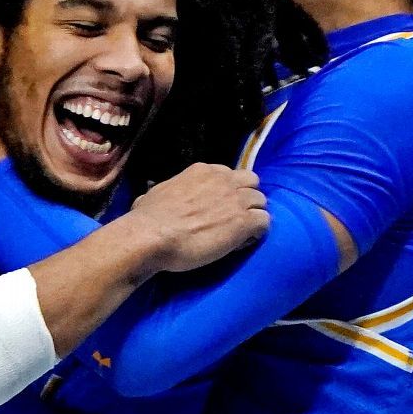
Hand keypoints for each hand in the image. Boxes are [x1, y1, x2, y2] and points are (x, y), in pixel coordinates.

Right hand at [125, 164, 268, 272]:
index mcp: (203, 171)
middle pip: (252, 183)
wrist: (153, 236)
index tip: (221, 206)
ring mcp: (235, 200)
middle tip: (236, 218)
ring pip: (261, 202)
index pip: (229, 175)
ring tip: (242, 233)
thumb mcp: (154, 195)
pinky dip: (257, 232)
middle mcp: (223, 180)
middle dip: (247, 199)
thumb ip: (163, 193)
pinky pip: (264, 222)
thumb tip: (147, 200)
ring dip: (254, 216)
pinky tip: (244, 242)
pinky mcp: (243, 221)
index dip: (228, 192)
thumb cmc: (148, 218)